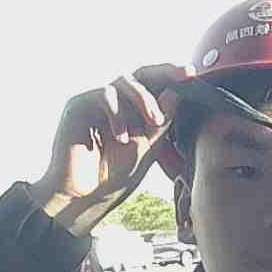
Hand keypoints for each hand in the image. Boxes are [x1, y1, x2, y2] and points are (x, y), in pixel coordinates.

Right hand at [30, 63, 188, 233]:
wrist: (84, 199)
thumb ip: (162, 122)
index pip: (154, 85)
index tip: (192, 73)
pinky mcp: (78, 106)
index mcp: (133, 112)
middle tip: (184, 77)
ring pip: (124, 81)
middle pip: (140, 75)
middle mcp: (115, 103)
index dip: (172, 76)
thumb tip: (178, 92)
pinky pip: (104, 95)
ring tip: (154, 121)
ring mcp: (96, 103)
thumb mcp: (148, 148)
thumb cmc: (114, 177)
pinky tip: (121, 137)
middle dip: (164, 73)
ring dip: (144, 98)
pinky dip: (117, 113)